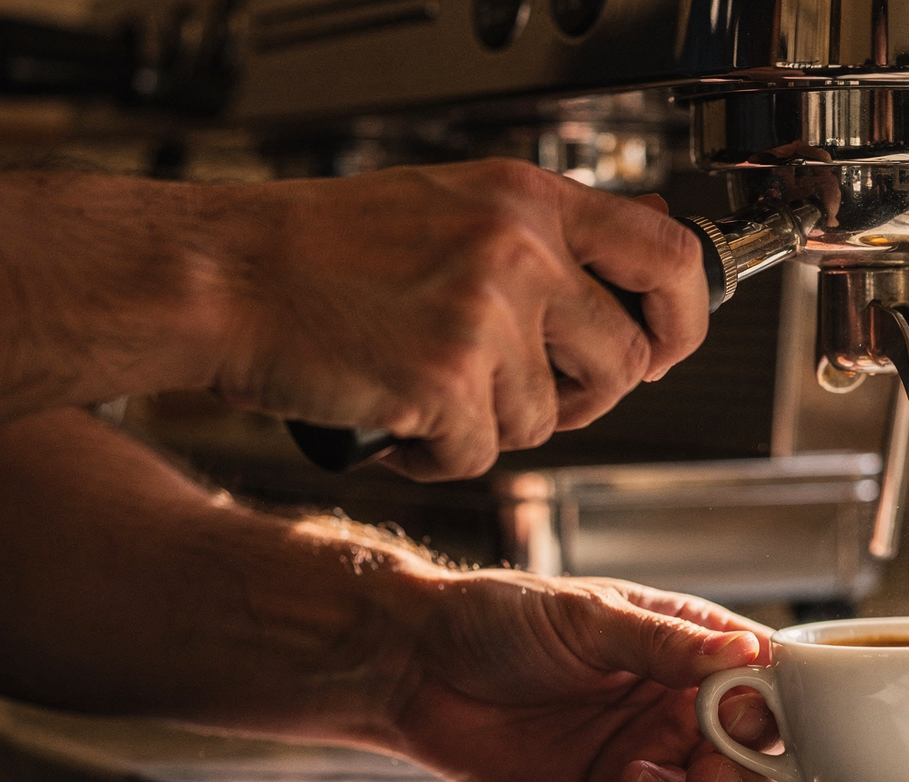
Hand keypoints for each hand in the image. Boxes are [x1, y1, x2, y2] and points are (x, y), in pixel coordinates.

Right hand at [210, 161, 710, 480]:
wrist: (224, 276)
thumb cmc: (323, 250)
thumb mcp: (454, 207)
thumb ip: (545, 239)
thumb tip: (641, 266)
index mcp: (528, 200)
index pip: (669, 255)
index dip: (685, 317)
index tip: (665, 347)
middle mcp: (520, 250)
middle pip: (622, 359)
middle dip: (586, 397)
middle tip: (529, 392)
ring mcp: (486, 315)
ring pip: (548, 417)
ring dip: (495, 424)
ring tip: (430, 389)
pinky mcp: (447, 381)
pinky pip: (484, 452)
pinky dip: (440, 455)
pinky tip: (399, 417)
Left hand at [373, 573, 784, 781]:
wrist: (418, 670)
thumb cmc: (500, 620)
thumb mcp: (588, 618)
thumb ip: (666, 642)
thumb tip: (747, 650)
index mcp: (686, 640)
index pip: (763, 670)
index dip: (778, 694)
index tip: (760, 706)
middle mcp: (678, 698)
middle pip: (758, 740)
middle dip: (756, 753)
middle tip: (724, 752)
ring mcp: (651, 747)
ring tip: (694, 777)